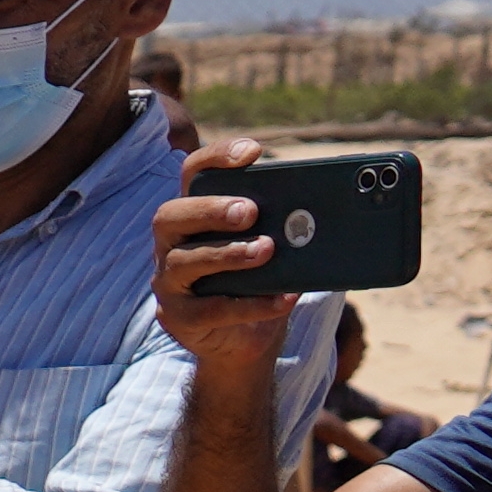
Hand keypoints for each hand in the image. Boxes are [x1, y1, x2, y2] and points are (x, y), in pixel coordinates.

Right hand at [148, 136, 311, 373]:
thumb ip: (286, 224)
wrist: (247, 338)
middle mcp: (171, 244)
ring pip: (182, 261)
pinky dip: (250, 304)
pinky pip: (209, 309)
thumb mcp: (276, 245)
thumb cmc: (262, 280)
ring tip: (266, 250)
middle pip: (170, 216)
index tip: (252, 153)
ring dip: (227, 254)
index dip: (216, 157)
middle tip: (251, 211)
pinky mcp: (178, 319)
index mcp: (195, 215)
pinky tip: (282, 298)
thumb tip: (322, 212)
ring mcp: (169, 283)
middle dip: (211, 210)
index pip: (193, 173)